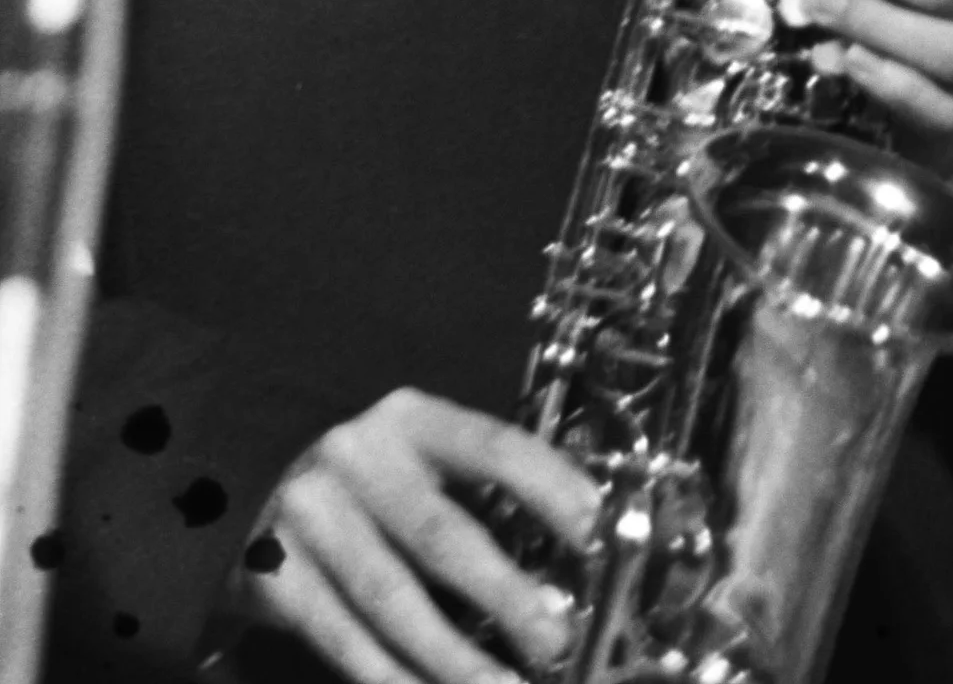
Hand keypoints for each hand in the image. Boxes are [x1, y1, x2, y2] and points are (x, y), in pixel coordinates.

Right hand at [228, 387, 600, 683]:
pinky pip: (344, 638)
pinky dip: (392, 677)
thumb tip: (562, 552)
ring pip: (393, 599)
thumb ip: (471, 489)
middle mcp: (359, 459)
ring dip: (456, 655)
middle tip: (554, 637)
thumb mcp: (411, 454)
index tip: (595, 531)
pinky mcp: (274, 574)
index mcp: (410, 419)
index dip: (549, 486)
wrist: (233, 474)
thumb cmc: (357, 476)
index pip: (492, 446)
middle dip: (505, 592)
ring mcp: (312, 517)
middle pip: (442, 534)